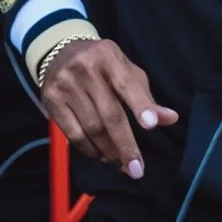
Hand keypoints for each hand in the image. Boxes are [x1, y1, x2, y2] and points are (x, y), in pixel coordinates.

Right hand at [40, 39, 178, 178]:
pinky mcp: (51, 100)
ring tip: (121, 164)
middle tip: (137, 169)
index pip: (127, 84)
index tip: (151, 126)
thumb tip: (171, 118)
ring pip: (91, 128)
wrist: (60, 52)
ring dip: (109, 152)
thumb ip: (146, 96)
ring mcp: (65, 84)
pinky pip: (73, 134)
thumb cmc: (102, 65)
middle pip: (109, 114)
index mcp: (108, 56)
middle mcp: (85, 68)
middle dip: (125, 145)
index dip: (140, 106)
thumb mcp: (126, 71)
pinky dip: (89, 150)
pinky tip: (101, 156)